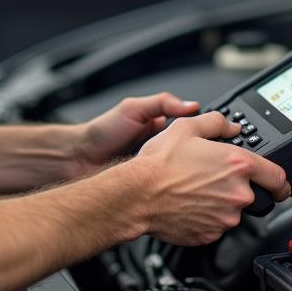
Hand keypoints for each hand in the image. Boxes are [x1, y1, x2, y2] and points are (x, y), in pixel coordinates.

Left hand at [71, 91, 200, 175]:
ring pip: (181, 172)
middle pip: (190, 153)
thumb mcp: (132, 108)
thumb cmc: (102, 132)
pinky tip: (172, 187)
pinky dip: (171, 188)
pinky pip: (167, 187)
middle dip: (196, 157)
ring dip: (184, 173)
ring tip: (185, 173)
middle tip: (198, 158)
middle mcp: (162, 148)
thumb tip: (191, 105)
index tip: (212, 135)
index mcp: (161, 126)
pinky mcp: (151, 187)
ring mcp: (157, 169)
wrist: (79, 160)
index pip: (192, 129)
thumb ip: (161, 103)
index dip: (202, 132)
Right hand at [131, 111, 289, 244]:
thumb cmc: (160, 163)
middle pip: (254, 195)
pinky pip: (217, 225)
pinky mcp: (211, 235)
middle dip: (240, 188)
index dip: (281, 182)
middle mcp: (237, 194)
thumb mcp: (187, 127)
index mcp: (238, 166)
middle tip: (215, 180)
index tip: (279, 185)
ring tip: (195, 190)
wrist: (138, 195)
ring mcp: (225, 218)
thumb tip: (231, 127)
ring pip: (233, 211)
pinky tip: (189, 204)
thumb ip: (216, 123)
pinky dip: (207, 216)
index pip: (279, 178)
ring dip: (221, 202)